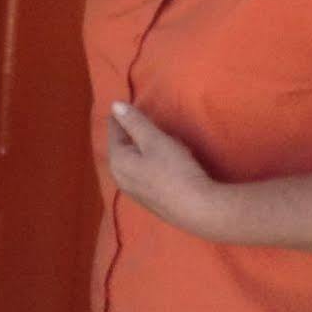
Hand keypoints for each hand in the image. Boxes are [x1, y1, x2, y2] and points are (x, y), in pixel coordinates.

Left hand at [107, 102, 226, 235]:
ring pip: (132, 160)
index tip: (125, 103)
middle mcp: (120, 177)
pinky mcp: (148, 198)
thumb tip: (114, 105)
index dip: (121, 116)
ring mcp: (133, 190)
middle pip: (121, 147)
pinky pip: (142, 171)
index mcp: (117, 161)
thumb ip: (135, 122)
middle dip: (130, 132)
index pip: (114, 131)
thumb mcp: (155, 140)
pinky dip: (148, 160)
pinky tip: (162, 158)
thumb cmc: (175, 170)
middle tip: (138, 116)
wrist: (197, 209)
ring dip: (140, 146)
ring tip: (152, 135)